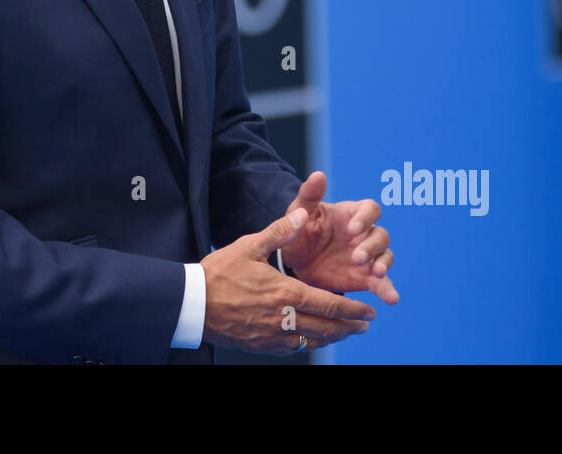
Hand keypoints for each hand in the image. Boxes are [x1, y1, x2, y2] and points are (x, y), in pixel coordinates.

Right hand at [200, 208, 376, 355]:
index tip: (369, 310)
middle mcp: (284, 318)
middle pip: (326, 327)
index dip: (352, 309)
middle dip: (349, 326)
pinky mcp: (261, 345)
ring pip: (312, 341)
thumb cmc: (219, 273)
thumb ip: (280, 231)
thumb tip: (303, 214)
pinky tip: (312, 338)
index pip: (329, 304)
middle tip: (365, 324)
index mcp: (285, 293)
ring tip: (345, 332)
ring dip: (332, 337)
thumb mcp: (249, 246)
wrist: (192, 304)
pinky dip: (309, 343)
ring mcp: (273, 335)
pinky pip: (293, 348)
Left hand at [279, 171, 398, 303]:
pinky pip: (382, 283)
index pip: (370, 209)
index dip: (366, 218)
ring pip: (386, 256)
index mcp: (351, 214)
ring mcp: (368, 256)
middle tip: (356, 257)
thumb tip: (318, 174)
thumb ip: (309, 195)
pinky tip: (391, 298)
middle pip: (381, 235)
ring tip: (376, 273)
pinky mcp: (366, 278)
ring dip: (383, 263)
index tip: (353, 229)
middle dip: (372, 246)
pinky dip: (388, 290)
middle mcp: (364, 234)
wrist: (296, 263)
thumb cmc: (300, 231)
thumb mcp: (300, 213)